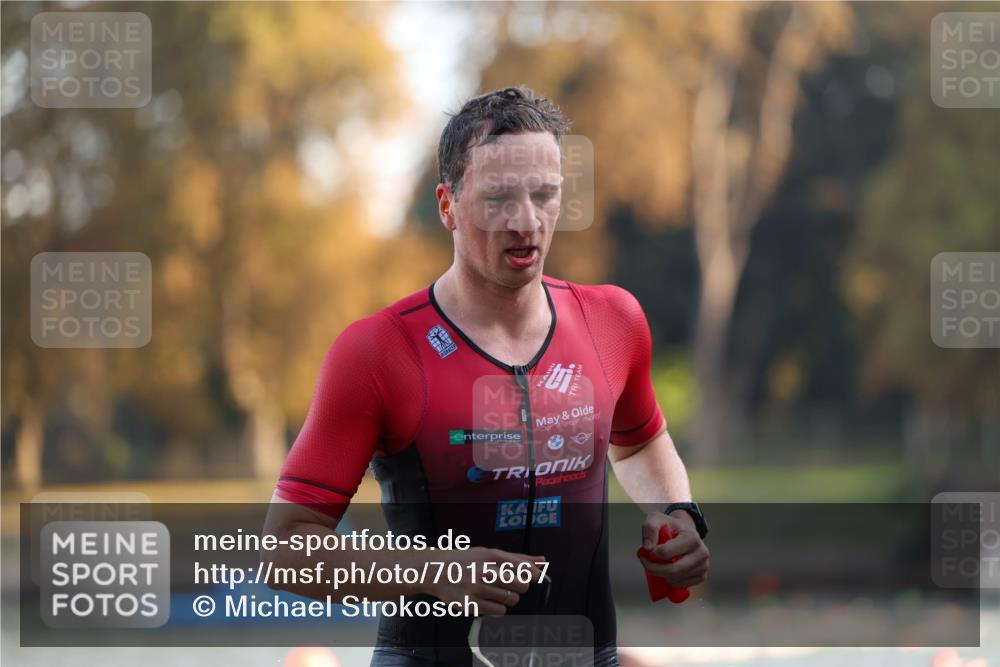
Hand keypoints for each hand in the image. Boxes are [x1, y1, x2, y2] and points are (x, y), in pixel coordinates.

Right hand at [422, 547, 545, 615]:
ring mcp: (478, 588)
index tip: (534, 577)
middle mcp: (486, 571)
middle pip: (521, 585)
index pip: (524, 568)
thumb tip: (541, 561)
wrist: (436, 570)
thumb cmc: (465, 561)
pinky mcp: (472, 604)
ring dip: (508, 598)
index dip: (533, 575)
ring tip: (496, 592)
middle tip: (509, 584)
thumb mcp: (490, 553)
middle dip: (519, 586)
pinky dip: (498, 608)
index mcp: (492, 556)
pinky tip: (490, 600)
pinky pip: (499, 611)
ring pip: (511, 599)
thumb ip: (517, 558)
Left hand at [639, 511, 708, 588]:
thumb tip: (647, 548)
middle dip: (654, 569)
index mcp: (691, 537)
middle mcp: (701, 552)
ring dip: (661, 575)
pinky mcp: (701, 576)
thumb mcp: (656, 519)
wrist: (683, 531)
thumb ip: (650, 529)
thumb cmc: (669, 526)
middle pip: (673, 570)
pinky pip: (680, 585)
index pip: (666, 553)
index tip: (647, 551)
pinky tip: (668, 569)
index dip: (652, 554)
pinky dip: (670, 580)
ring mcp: (703, 566)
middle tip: (646, 563)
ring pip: (675, 580)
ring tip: (659, 563)